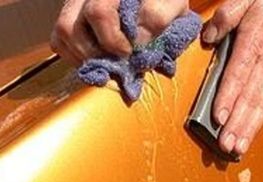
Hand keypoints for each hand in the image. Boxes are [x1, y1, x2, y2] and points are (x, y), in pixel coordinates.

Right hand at [51, 0, 188, 65]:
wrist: (158, 0)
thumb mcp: (170, 4)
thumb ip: (155, 19)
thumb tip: (134, 43)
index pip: (98, 13)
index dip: (112, 40)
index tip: (128, 52)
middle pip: (68, 26)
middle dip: (93, 53)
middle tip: (114, 62)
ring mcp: (75, 4)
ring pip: (60, 34)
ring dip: (82, 57)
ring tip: (105, 62)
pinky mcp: (73, 17)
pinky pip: (59, 40)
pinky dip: (74, 56)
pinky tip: (95, 59)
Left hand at [202, 0, 262, 154]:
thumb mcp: (246, 0)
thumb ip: (225, 17)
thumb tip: (207, 37)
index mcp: (254, 42)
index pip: (238, 74)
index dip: (228, 97)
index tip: (218, 116)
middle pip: (250, 97)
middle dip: (237, 123)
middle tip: (225, 143)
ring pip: (261, 106)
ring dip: (248, 129)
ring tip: (236, 147)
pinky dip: (259, 123)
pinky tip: (249, 136)